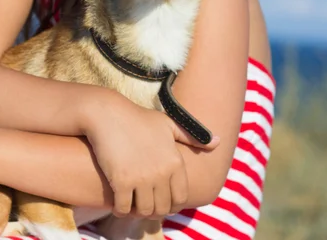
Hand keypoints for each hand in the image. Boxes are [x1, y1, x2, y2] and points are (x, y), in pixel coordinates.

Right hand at [82, 94, 218, 218]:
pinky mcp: (121, 181)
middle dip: (154, 210)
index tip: (160, 200)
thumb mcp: (168, 124)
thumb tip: (218, 142)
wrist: (108, 114)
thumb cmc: (138, 118)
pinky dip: (121, 211)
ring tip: (132, 205)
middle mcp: (162, 172)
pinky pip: (124, 209)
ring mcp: (142, 178)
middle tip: (144, 205)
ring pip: (144, 211)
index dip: (171, 203)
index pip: (180, 198)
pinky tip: (118, 204)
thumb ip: (193, 136)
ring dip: (137, 211)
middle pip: (162, 208)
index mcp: (175, 161)